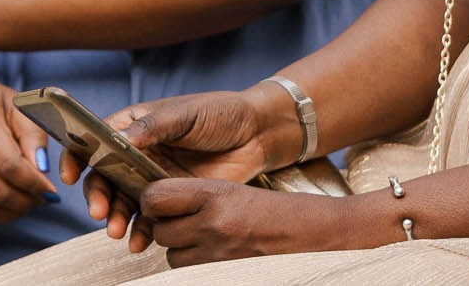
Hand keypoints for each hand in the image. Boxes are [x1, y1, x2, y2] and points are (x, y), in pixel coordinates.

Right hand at [0, 62, 56, 230]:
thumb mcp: (17, 104)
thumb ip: (33, 134)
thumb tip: (43, 170)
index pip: (8, 165)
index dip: (34, 183)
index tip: (51, 189)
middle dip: (27, 201)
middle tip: (42, 198)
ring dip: (10, 214)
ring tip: (26, 203)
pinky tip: (1, 209)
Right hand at [67, 86, 288, 250]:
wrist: (257, 135)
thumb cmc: (221, 113)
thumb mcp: (185, 114)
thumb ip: (152, 126)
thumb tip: (118, 139)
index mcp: (136, 125)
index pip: (97, 140)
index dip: (78, 155)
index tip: (70, 174)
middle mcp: (138, 153)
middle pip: (105, 176)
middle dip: (99, 196)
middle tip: (101, 213)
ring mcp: (153, 177)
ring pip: (123, 201)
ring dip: (116, 218)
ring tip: (118, 232)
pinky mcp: (171, 198)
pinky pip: (148, 218)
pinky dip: (140, 231)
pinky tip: (139, 242)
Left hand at [137, 179, 353, 266]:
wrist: (316, 237)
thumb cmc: (278, 212)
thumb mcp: (236, 192)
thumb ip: (197, 198)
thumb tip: (156, 207)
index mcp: (216, 194)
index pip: (155, 197)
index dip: (152, 201)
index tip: (160, 202)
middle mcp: (213, 225)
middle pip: (160, 230)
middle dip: (168, 227)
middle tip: (188, 222)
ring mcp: (217, 256)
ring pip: (171, 257)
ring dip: (182, 250)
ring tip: (208, 239)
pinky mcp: (221, 275)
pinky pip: (188, 273)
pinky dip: (195, 266)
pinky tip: (216, 255)